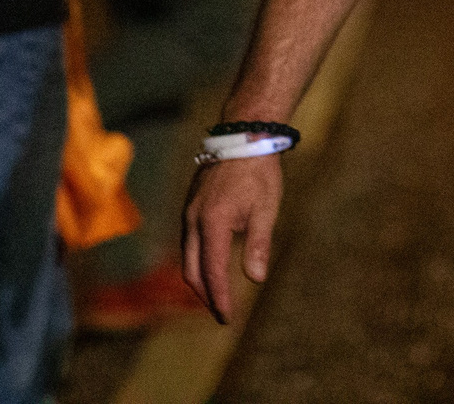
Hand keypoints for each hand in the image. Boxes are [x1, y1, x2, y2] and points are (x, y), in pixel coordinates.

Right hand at [183, 154, 283, 323]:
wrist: (243, 136)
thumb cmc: (259, 171)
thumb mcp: (266, 208)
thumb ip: (258, 244)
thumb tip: (255, 279)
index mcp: (213, 222)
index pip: (213, 271)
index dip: (219, 298)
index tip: (227, 318)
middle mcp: (193, 219)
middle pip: (193, 269)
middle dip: (206, 295)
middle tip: (222, 313)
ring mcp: (188, 212)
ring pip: (187, 256)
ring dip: (200, 279)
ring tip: (216, 296)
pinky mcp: (190, 206)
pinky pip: (188, 241)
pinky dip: (197, 260)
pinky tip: (210, 265)